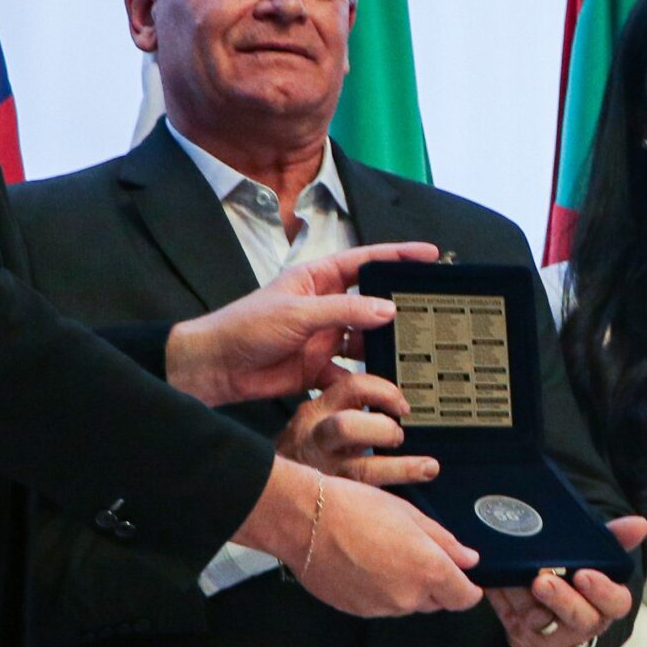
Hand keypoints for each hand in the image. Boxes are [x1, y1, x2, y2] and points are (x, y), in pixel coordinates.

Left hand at [163, 242, 438, 405]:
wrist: (216, 368)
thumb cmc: (245, 327)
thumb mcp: (297, 313)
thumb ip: (343, 310)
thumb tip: (386, 309)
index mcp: (317, 279)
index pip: (366, 261)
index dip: (398, 256)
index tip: (430, 255)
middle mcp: (324, 306)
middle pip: (371, 303)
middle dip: (399, 307)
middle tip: (431, 312)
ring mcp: (323, 338)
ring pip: (365, 341)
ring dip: (384, 349)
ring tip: (413, 354)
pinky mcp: (318, 369)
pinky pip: (350, 376)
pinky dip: (365, 384)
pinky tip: (383, 391)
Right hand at [233, 460, 480, 616]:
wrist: (304, 520)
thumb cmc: (357, 507)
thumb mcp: (408, 514)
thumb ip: (444, 541)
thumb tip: (469, 560)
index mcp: (428, 570)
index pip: (464, 598)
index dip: (468, 588)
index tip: (464, 576)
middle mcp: (407, 597)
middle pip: (437, 602)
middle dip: (434, 583)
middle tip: (415, 552)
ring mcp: (380, 608)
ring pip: (407, 604)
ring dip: (405, 587)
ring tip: (383, 553)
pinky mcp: (356, 611)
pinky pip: (380, 605)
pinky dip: (380, 590)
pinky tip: (364, 565)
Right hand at [277, 372, 440, 486]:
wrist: (262, 490)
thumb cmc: (299, 454)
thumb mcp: (314, 421)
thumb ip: (344, 409)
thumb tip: (393, 402)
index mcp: (315, 411)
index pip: (352, 387)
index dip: (383, 390)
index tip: (402, 403)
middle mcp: (317, 439)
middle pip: (348, 427)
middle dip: (383, 429)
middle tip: (399, 434)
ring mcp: (324, 472)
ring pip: (362, 470)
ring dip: (400, 468)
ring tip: (426, 467)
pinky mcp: (331, 498)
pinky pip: (367, 497)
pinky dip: (397, 493)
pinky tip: (418, 487)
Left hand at [490, 517, 646, 646]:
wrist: (546, 608)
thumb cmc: (577, 578)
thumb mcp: (595, 558)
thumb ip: (614, 541)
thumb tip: (641, 523)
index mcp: (607, 602)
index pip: (615, 602)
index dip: (601, 590)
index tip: (584, 574)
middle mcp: (585, 622)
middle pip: (579, 618)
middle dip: (561, 599)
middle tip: (542, 581)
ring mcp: (554, 634)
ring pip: (540, 620)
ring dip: (524, 597)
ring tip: (513, 577)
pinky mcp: (526, 638)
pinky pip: (512, 620)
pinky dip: (503, 598)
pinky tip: (496, 580)